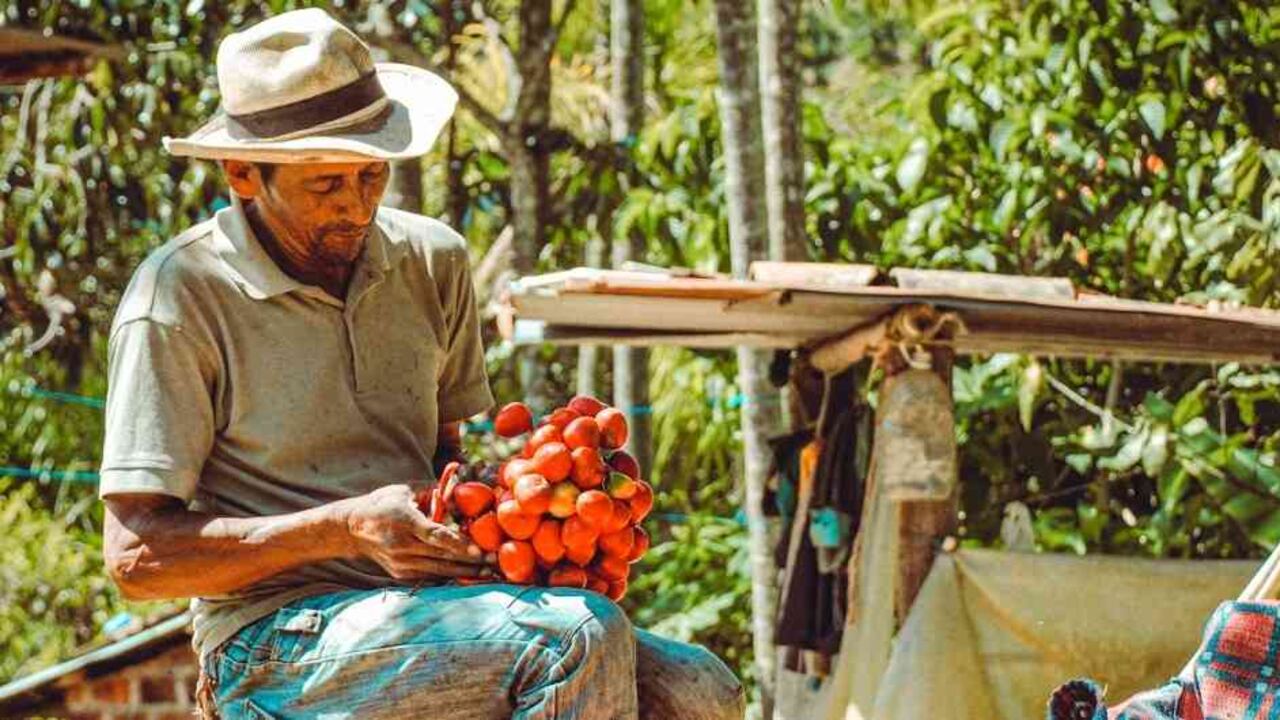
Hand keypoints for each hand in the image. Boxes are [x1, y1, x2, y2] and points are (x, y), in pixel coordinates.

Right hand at [339, 484, 493, 580]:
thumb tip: (461, 483)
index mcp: (403, 520)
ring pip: (439, 571)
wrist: (352, 529)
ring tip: (491, 573)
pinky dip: (452, 576)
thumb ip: (433, 489)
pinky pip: (431, 576)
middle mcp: (401, 545)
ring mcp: (401, 563)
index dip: (458, 544)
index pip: (434, 536)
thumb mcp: (405, 490)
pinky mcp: (401, 574)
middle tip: (497, 563)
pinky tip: (472, 577)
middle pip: (442, 557)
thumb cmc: (383, 503)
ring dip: (466, 573)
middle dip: (471, 562)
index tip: (479, 551)